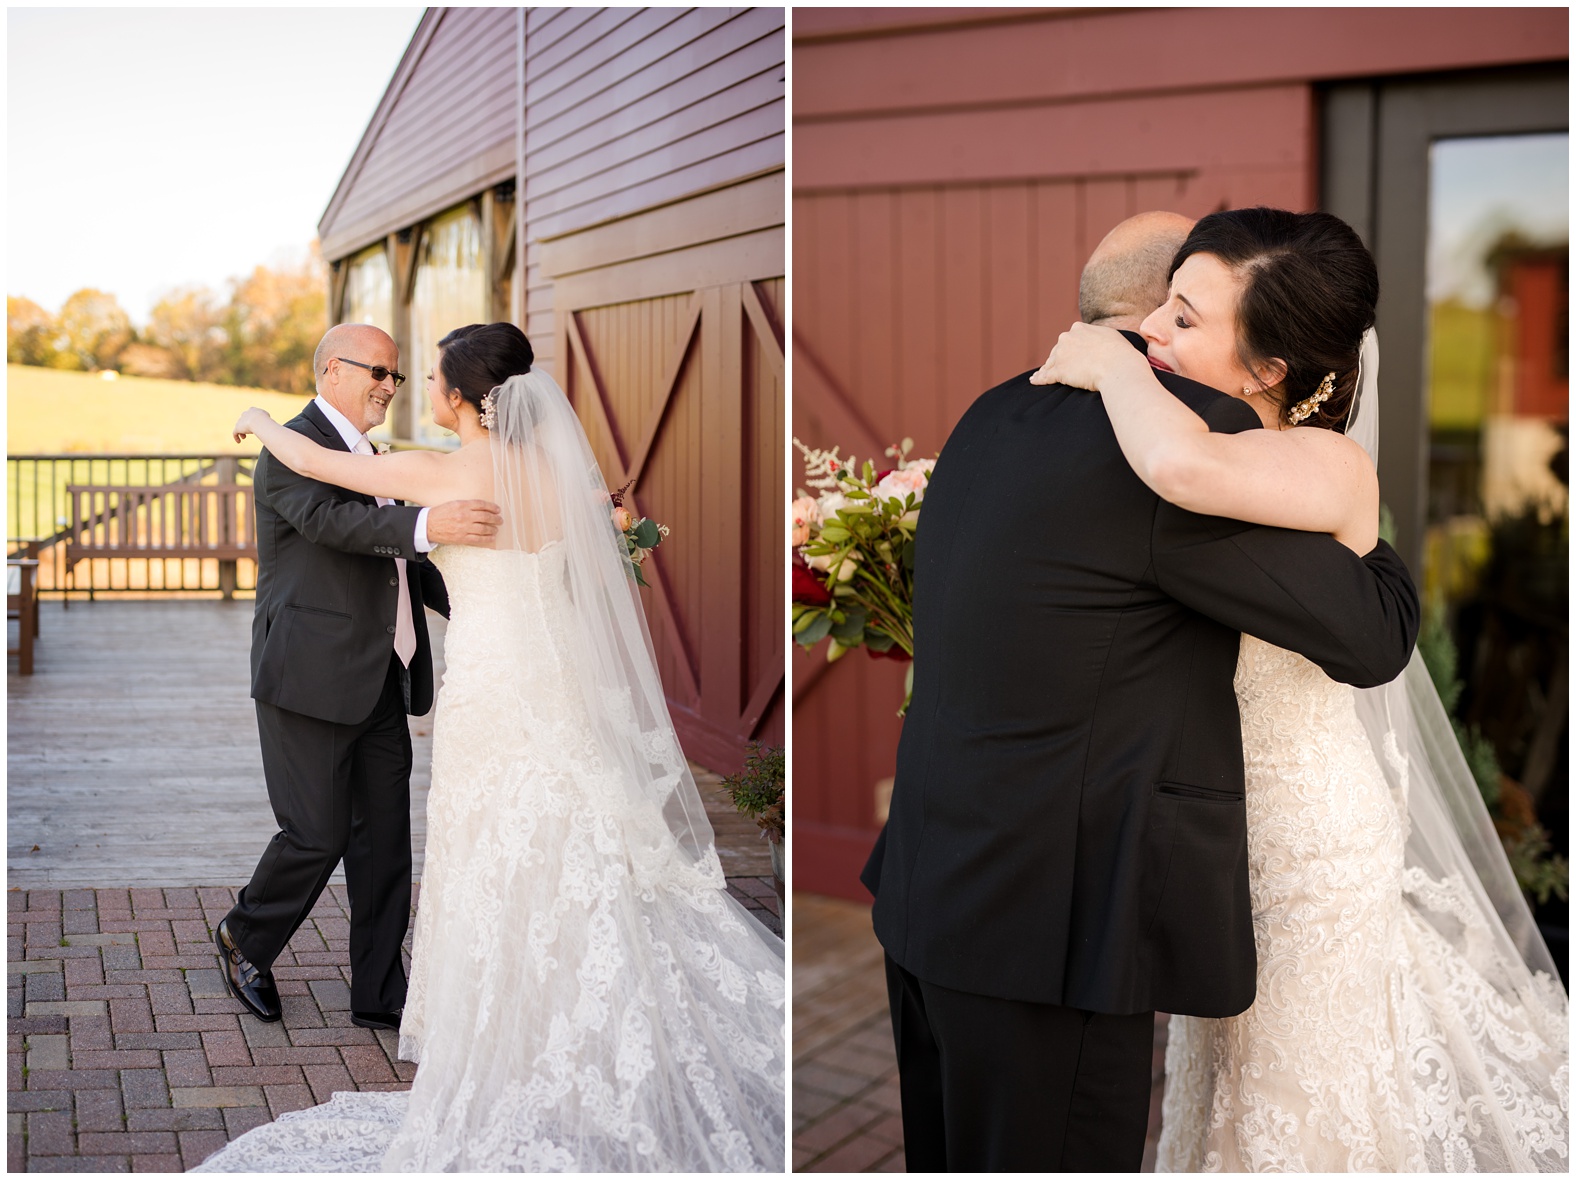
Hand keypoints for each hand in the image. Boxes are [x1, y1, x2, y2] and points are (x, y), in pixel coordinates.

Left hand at [232, 408, 272, 442]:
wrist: (259, 421)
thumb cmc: (266, 420)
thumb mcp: (268, 418)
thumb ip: (266, 420)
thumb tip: (268, 424)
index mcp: (252, 410)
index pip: (250, 414)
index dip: (251, 420)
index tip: (254, 425)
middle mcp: (245, 414)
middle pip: (243, 420)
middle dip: (245, 426)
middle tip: (249, 432)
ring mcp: (240, 421)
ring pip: (239, 427)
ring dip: (241, 432)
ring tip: (244, 437)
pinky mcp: (237, 427)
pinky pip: (235, 433)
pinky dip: (236, 437)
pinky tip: (239, 442)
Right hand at [426, 499, 501, 545]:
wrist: (428, 525)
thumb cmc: (440, 513)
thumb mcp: (453, 504)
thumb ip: (466, 505)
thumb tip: (481, 508)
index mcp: (462, 505)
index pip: (482, 505)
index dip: (492, 507)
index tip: (497, 509)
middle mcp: (465, 516)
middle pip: (485, 517)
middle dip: (495, 519)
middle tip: (500, 520)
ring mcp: (464, 528)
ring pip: (484, 528)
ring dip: (493, 528)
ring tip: (496, 528)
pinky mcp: (462, 538)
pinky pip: (478, 539)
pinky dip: (487, 538)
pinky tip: (492, 537)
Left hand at [1029, 322, 1145, 391]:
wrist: (1118, 366)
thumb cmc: (1121, 353)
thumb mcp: (1111, 336)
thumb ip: (1100, 336)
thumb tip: (1101, 340)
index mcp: (1079, 328)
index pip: (1070, 339)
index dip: (1069, 348)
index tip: (1070, 355)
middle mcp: (1067, 338)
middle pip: (1058, 350)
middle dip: (1057, 359)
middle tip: (1058, 368)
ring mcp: (1061, 354)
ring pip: (1050, 363)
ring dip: (1045, 369)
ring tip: (1039, 376)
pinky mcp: (1059, 371)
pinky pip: (1045, 376)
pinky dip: (1039, 379)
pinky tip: (1034, 381)